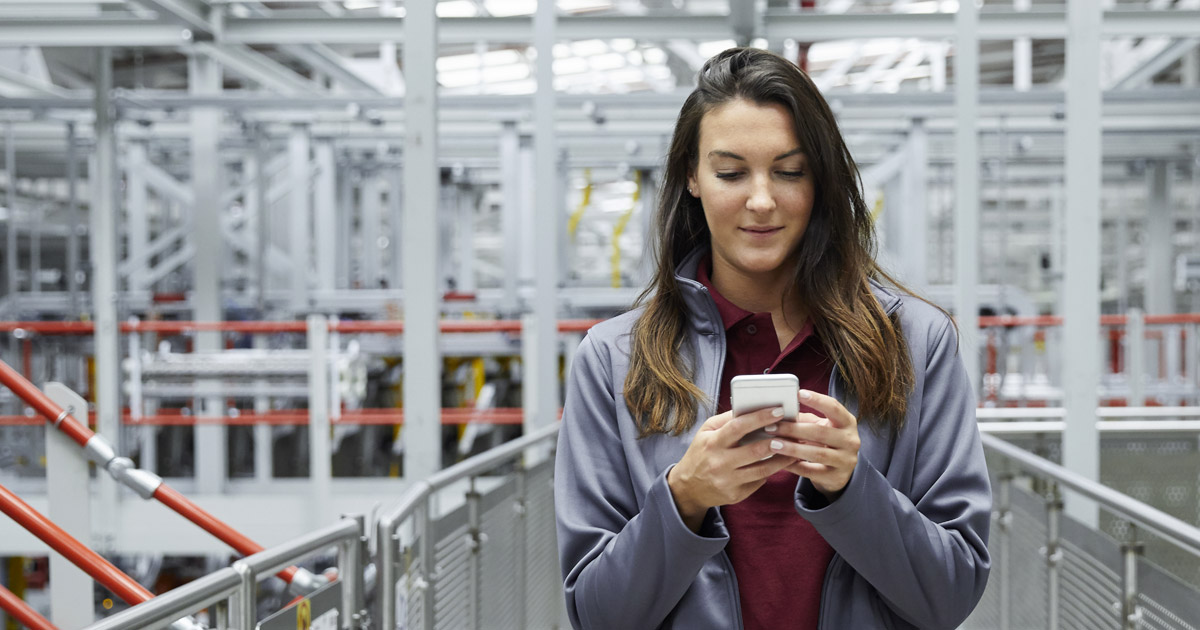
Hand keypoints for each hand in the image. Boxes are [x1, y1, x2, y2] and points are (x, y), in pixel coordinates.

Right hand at [667, 407, 795, 531]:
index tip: (778, 410)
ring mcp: (728, 481)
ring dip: (782, 459)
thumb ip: (726, 420)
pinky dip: (770, 472)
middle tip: (793, 432)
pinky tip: (780, 464)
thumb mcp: (706, 432)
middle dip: (778, 440)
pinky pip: (758, 482)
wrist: (688, 487)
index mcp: (713, 443)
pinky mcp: (736, 495)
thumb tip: (751, 408)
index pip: (738, 427)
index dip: (760, 418)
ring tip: (795, 449)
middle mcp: (720, 463)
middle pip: (755, 450)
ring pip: (763, 470)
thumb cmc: (701, 453)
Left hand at [763, 389, 860, 501]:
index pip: (834, 407)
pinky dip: (794, 466)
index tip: (798, 393)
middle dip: (794, 429)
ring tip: (773, 444)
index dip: (817, 400)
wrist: (839, 472)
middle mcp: (850, 440)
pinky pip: (811, 471)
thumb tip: (780, 411)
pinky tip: (779, 462)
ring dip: (792, 448)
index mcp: (847, 422)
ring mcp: (846, 460)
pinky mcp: (837, 477)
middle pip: (820, 432)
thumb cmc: (826, 442)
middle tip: (772, 427)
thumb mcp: (822, 427)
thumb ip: (805, 419)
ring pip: (816, 453)